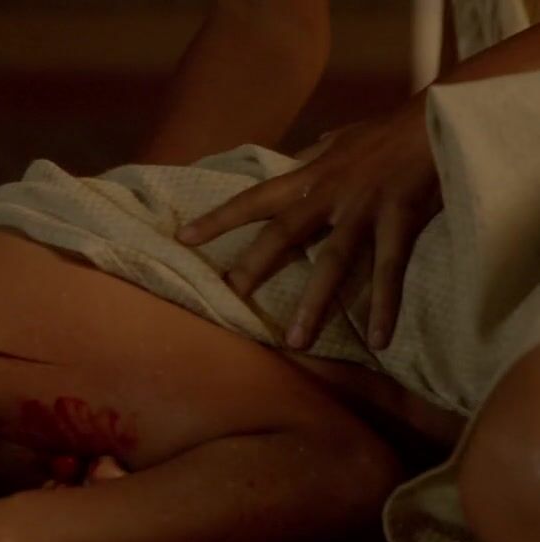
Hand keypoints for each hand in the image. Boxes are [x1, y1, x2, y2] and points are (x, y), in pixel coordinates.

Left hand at [176, 102, 441, 349]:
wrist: (442, 115)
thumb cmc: (388, 131)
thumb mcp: (340, 140)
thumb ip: (311, 156)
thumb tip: (288, 160)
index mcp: (311, 175)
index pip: (254, 198)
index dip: (219, 218)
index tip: (184, 238)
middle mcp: (330, 193)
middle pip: (283, 234)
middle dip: (255, 267)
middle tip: (229, 299)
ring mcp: (366, 207)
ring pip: (334, 262)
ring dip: (315, 303)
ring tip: (297, 341)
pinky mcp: (403, 218)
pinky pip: (391, 268)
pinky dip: (385, 305)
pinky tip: (378, 340)